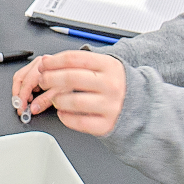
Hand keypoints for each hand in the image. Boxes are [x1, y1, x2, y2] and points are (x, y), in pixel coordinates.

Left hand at [11, 51, 125, 135]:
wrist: (141, 105)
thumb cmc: (116, 84)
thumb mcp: (104, 66)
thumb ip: (79, 62)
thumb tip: (48, 61)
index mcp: (109, 66)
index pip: (74, 59)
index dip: (53, 62)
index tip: (43, 65)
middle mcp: (110, 84)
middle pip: (71, 78)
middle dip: (50, 79)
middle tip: (43, 81)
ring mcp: (110, 105)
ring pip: (73, 101)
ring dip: (56, 99)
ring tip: (54, 98)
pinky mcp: (106, 124)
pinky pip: (79, 122)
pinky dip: (65, 117)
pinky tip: (63, 112)